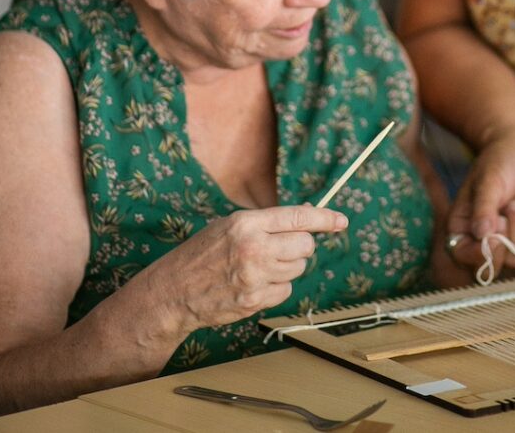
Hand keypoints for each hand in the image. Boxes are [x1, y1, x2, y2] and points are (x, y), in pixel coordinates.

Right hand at [147, 205, 347, 335]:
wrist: (173, 291)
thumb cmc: (203, 253)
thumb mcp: (230, 225)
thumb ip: (267, 222)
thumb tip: (309, 215)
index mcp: (247, 223)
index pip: (298, 217)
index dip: (325, 219)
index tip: (341, 221)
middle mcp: (254, 248)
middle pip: (305, 246)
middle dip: (300, 246)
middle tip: (281, 248)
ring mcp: (255, 277)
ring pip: (298, 269)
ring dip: (287, 267)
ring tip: (260, 266)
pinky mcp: (255, 301)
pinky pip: (286, 291)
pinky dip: (276, 287)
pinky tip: (254, 283)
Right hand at [447, 128, 514, 273]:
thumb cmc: (497, 161)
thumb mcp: (488, 181)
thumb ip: (484, 208)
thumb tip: (482, 235)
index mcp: (462, 227)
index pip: (462, 256)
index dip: (477, 255)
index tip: (492, 238)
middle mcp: (483, 239)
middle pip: (490, 268)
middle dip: (501, 246)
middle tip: (504, 216)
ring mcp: (508, 240)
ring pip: (514, 261)